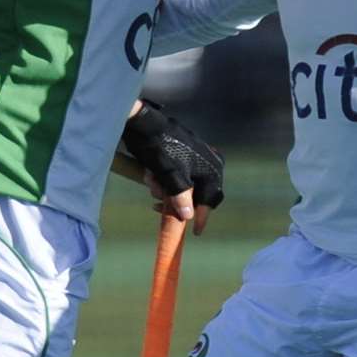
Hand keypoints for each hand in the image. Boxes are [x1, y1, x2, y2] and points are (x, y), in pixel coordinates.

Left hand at [120, 99, 224, 233]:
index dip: (202, 216)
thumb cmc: (160, 149)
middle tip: (158, 206)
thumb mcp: (170, 176)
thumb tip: (189, 217)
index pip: (211, 199)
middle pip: (198, 194)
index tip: (195, 232)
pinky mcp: (186, 154)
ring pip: (185, 186)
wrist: (144, 124)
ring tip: (151, 182)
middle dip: (176, 201)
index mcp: (212, 168)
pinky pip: (179, 177)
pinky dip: (165, 181)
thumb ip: (181, 197)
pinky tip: (152, 176)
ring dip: (166, 189)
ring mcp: (199, 158)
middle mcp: (210, 163)